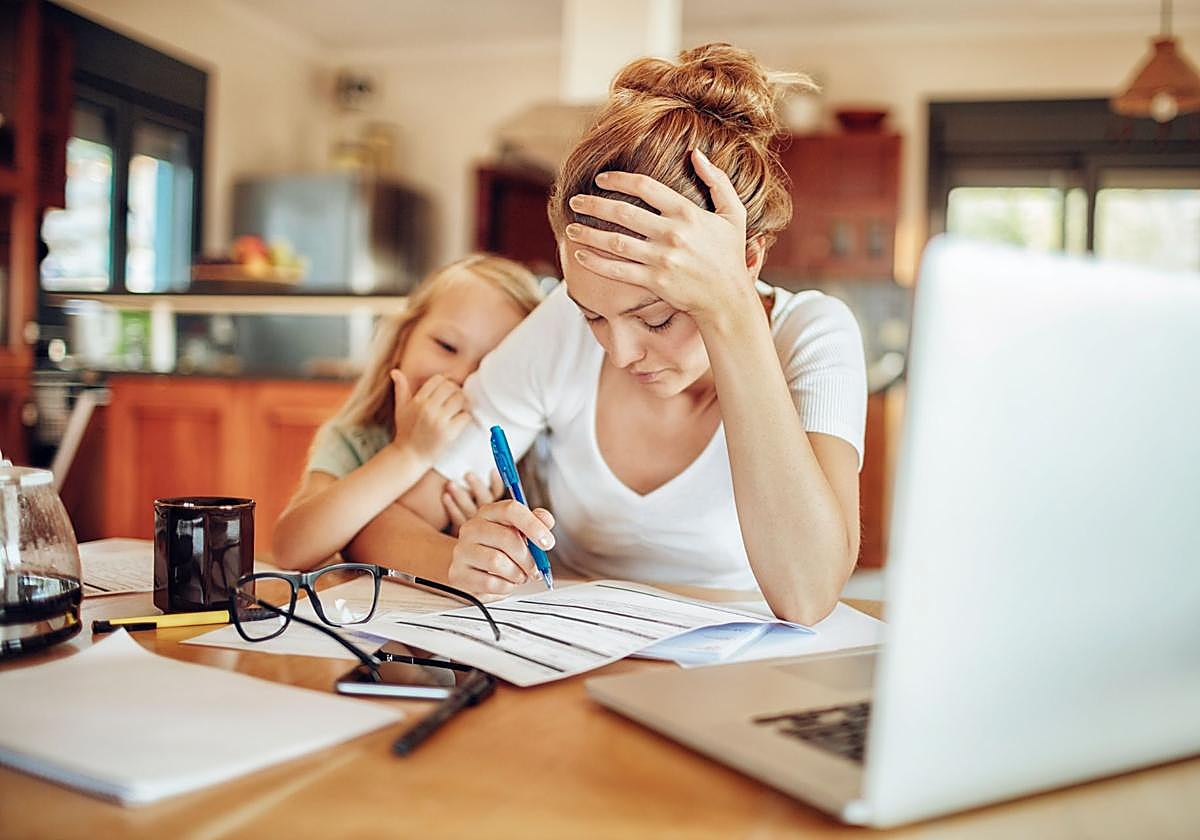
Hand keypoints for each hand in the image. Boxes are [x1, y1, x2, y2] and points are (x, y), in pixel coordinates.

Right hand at [390, 371, 470, 463]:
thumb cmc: (406, 432)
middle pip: (451, 387)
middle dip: (456, 391)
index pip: (438, 379)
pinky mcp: (449, 433)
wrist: (409, 456)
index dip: (446, 382)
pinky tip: (460, 420)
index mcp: (417, 400)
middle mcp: (428, 408)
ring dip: (463, 403)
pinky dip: (465, 417)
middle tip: (456, 399)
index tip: (448, 390)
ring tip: (459, 409)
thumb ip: (400, 389)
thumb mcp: (400, 409)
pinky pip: (465, 416)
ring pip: (460, 399)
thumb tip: (395, 372)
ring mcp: (439, 420)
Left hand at [442, 470, 504, 537]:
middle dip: (476, 486)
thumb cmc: (484, 526)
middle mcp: (490, 520)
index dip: (496, 482)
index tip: (491, 470)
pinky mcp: (464, 535)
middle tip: (467, 474)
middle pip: (485, 501)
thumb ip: (490, 495)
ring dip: (460, 495)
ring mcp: (476, 527)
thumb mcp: (491, 511)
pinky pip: (458, 519)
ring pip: (470, 510)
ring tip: (451, 484)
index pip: (499, 495)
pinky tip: (446, 497)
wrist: (477, 554)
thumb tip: (492, 470)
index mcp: (500, 512)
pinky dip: (452, 508)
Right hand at [449, 500, 555, 595]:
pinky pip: (490, 583)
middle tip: (536, 569)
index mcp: (489, 512)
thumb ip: (535, 523)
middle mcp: (472, 528)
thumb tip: (546, 520)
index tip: (547, 543)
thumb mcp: (518, 532)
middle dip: (529, 558)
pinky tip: (506, 582)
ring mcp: (462, 550)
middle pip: (507, 538)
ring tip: (520, 576)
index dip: (533, 525)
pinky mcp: (459, 574)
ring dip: (517, 574)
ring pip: (498, 562)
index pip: (511, 509)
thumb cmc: (498, 548)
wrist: (469, 566)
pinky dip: (506, 586)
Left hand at [563, 149, 758, 328]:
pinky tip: (579, 255)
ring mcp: (661, 259)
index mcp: (687, 213)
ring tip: (570, 228)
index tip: (601, 179)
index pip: (645, 187)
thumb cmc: (729, 254)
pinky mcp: (654, 282)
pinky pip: (617, 270)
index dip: (619, 179)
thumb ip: (717, 180)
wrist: (728, 298)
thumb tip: (696, 153)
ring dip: (588, 233)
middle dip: (594, 204)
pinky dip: (595, 263)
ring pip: (615, 242)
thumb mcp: (733, 213)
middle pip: (623, 212)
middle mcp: (672, 233)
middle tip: (575, 200)